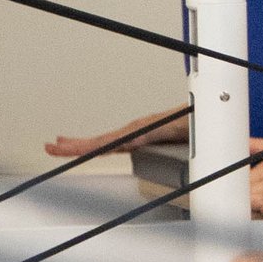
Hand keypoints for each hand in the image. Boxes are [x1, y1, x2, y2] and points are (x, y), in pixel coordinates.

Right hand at [46, 104, 188, 164]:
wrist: (212, 114)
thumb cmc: (200, 120)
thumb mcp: (189, 126)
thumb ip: (179, 131)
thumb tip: (167, 133)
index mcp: (144, 129)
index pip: (108, 140)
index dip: (85, 146)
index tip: (63, 147)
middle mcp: (139, 130)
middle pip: (101, 139)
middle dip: (74, 144)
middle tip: (50, 147)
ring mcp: (140, 132)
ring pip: (106, 140)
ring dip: (82, 143)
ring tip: (60, 144)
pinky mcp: (145, 136)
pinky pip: (116, 141)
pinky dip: (99, 144)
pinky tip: (93, 147)